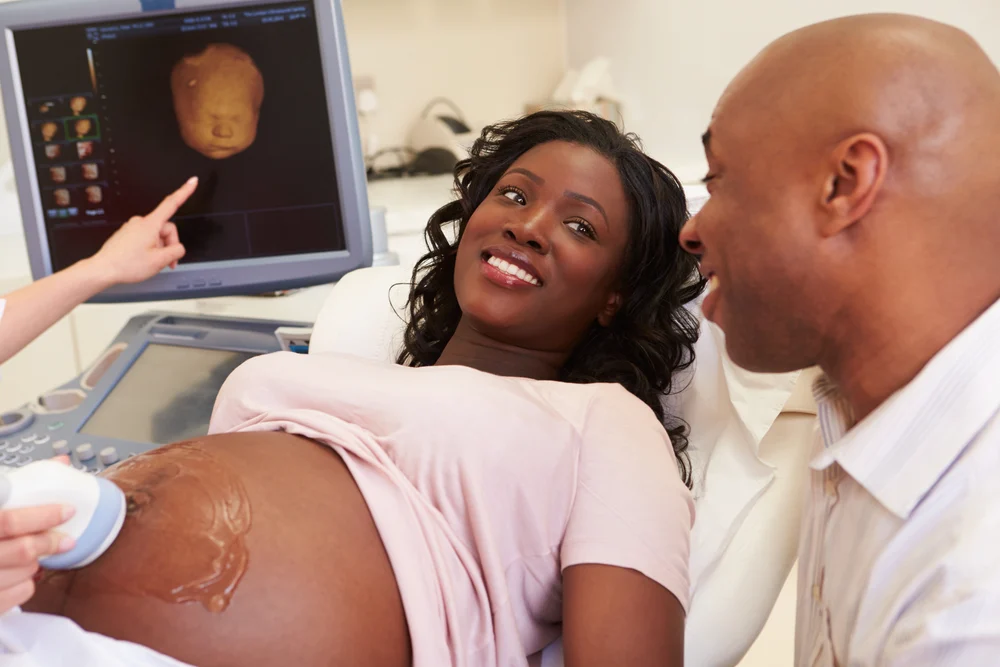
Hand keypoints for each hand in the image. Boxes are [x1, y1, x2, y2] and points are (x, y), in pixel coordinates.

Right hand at [0, 456, 74, 613]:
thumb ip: (14, 485)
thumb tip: (61, 463)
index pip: (9, 521)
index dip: (43, 516)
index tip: (67, 511)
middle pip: (22, 550)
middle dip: (49, 542)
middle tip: (64, 539)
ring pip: (24, 573)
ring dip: (35, 563)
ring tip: (30, 555)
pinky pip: (18, 595)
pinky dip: (26, 583)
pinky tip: (17, 574)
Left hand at [89, 177, 198, 285]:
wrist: (103, 270)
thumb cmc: (126, 264)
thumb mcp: (159, 261)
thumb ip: (176, 251)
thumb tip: (179, 248)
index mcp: (150, 225)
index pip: (172, 204)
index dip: (184, 192)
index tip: (192, 182)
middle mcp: (141, 222)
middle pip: (166, 228)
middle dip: (170, 245)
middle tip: (167, 262)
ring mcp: (133, 227)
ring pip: (157, 235)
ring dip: (160, 249)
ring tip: (153, 263)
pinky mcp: (128, 234)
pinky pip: (146, 238)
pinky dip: (150, 248)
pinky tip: (144, 259)